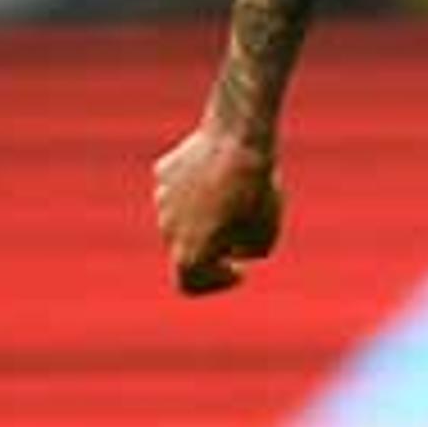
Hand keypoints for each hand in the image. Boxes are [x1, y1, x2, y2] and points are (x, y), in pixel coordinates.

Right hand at [153, 122, 282, 295]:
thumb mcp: (266, 235)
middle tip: (243, 229)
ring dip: (206, 214)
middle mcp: (168, 229)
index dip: (214, 284)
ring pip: (183, 215)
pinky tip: (221, 171)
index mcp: (190, 252)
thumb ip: (247, 251)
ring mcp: (161, 198)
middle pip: (187, 247)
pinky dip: (199, 187)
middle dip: (214, 246)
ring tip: (238, 194)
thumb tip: (235, 247)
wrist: (237, 141)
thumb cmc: (256, 193)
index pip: (189, 285)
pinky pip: (180, 187)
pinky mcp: (164, 171)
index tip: (239, 270)